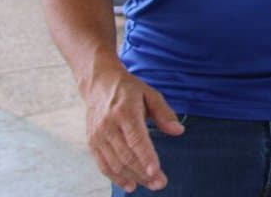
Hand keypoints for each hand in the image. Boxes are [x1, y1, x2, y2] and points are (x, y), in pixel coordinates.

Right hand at [82, 62, 183, 192]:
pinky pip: (103, 165)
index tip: (156, 171)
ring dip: (133, 177)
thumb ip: (164, 113)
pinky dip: (116, 177)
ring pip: (115, 163)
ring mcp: (98, 136)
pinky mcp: (92, 143)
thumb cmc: (129, 90)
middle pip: (126, 155)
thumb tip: (178, 131)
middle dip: (143, 172)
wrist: (99, 85)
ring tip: (150, 185)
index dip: (146, 157)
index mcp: (125, 112)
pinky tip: (130, 185)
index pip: (136, 139)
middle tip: (160, 183)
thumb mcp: (150, 94)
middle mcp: (109, 126)